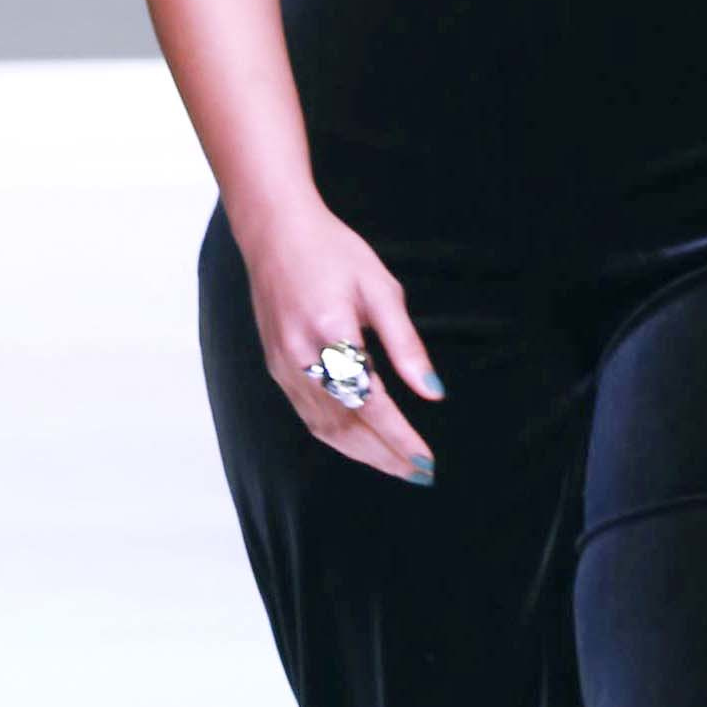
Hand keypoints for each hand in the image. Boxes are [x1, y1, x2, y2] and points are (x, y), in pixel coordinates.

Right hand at [245, 200, 445, 484]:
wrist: (274, 232)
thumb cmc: (332, 251)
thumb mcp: (381, 289)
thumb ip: (406, 345)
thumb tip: (432, 392)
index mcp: (330, 333)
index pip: (369, 403)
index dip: (398, 437)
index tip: (425, 460)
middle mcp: (300, 357)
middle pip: (346, 426)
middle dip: (384, 456)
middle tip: (419, 473)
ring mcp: (283, 365)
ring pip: (324, 428)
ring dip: (362, 454)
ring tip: (396, 466)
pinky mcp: (276, 367)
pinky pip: (308, 415)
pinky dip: (337, 437)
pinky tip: (361, 444)